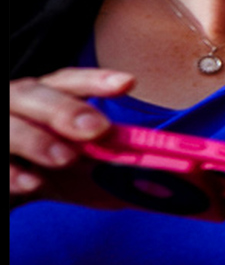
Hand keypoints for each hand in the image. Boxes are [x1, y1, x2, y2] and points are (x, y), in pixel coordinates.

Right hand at [10, 68, 135, 199]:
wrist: (2, 183)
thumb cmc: (38, 171)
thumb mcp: (76, 171)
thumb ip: (112, 170)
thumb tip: (168, 180)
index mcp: (42, 99)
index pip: (67, 82)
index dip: (96, 80)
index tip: (129, 83)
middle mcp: (15, 106)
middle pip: (34, 95)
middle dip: (66, 110)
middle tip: (97, 129)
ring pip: (9, 125)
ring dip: (37, 140)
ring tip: (64, 158)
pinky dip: (11, 173)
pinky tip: (31, 183)